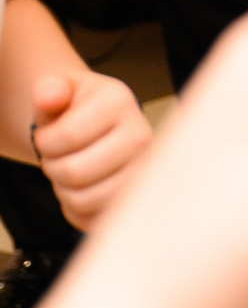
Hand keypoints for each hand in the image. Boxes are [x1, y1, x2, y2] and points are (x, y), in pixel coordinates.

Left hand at [29, 71, 150, 230]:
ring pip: (86, 200)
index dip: (44, 143)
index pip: (67, 137)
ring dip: (65, 191)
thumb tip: (49, 96)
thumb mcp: (59, 88)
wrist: (102, 126)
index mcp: (119, 102)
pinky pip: (97, 219)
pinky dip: (80, 211)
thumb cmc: (77, 108)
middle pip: (76, 171)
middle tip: (57, 158)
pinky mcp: (140, 199)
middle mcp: (141, 136)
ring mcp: (144, 170)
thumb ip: (49, 88)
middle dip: (53, 168)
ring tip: (70, 173)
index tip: (47, 137)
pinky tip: (82, 190)